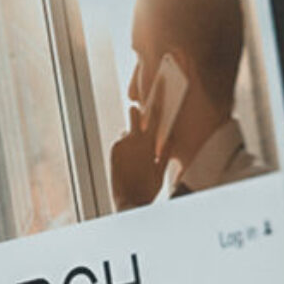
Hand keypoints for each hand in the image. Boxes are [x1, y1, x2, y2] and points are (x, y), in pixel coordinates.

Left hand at [110, 85, 168, 210]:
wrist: (128, 201)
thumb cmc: (148, 189)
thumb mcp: (161, 171)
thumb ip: (165, 151)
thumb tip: (170, 138)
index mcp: (149, 143)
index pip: (156, 115)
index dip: (158, 97)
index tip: (159, 82)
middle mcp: (133, 139)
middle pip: (135, 114)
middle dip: (138, 114)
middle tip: (141, 118)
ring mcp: (121, 144)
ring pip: (128, 132)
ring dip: (132, 139)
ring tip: (136, 160)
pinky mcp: (113, 150)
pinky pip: (121, 142)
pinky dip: (125, 148)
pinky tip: (129, 163)